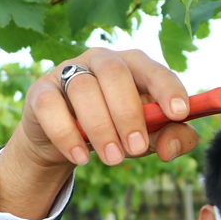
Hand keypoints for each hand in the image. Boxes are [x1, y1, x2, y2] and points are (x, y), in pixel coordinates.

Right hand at [0, 49, 198, 219]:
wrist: (69, 143)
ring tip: (113, 159)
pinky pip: (50, 106)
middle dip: (129, 113)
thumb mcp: (150, 136)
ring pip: (84, 89)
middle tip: (136, 148)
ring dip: (101, 127)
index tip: (179, 113)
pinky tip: (80, 157)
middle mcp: (102, 60)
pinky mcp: (41, 91)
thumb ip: (172, 139)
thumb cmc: (120, 130)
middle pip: (115, 74)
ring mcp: (68, 71)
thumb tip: (171, 150)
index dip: (167, 88)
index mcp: (135, 65)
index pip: (153, 69)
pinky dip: (67, 134)